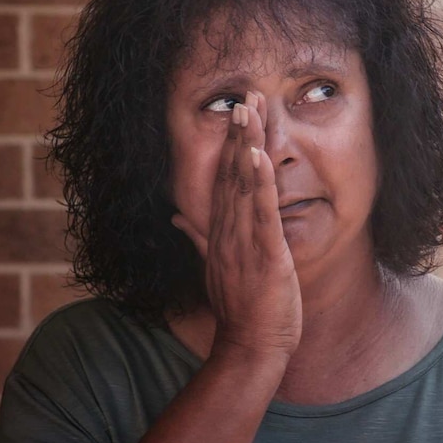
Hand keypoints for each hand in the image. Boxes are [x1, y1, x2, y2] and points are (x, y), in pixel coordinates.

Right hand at [172, 91, 302, 361]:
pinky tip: (259, 156)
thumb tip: (178, 217)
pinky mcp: (264, 254)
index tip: (238, 115)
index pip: (224, 180)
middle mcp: (227, 230)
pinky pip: (260, 213)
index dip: (231, 146)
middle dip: (240, 133)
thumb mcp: (216, 265)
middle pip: (232, 173)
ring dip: (248, 145)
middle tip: (246, 96)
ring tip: (250, 110)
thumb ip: (198, 237)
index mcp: (220, 231)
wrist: (249, 345)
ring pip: (244, 185)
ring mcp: (243, 241)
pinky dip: (259, 183)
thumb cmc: (240, 308)